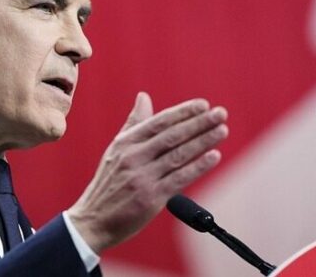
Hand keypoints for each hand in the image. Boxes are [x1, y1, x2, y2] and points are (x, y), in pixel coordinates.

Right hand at [66, 92, 227, 253]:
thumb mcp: (115, 149)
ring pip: (179, 155)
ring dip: (203, 141)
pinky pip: (179, 178)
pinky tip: (214, 156)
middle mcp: (133, 157)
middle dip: (199, 123)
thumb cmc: (109, 183)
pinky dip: (198, 166)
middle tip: (220, 113)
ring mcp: (142, 177)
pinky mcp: (151, 198)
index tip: (203, 104)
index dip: (183, 112)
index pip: (158, 122)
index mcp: (125, 143)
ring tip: (221, 130)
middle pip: (172, 136)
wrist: (93, 220)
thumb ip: (133, 123)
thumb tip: (144, 96)